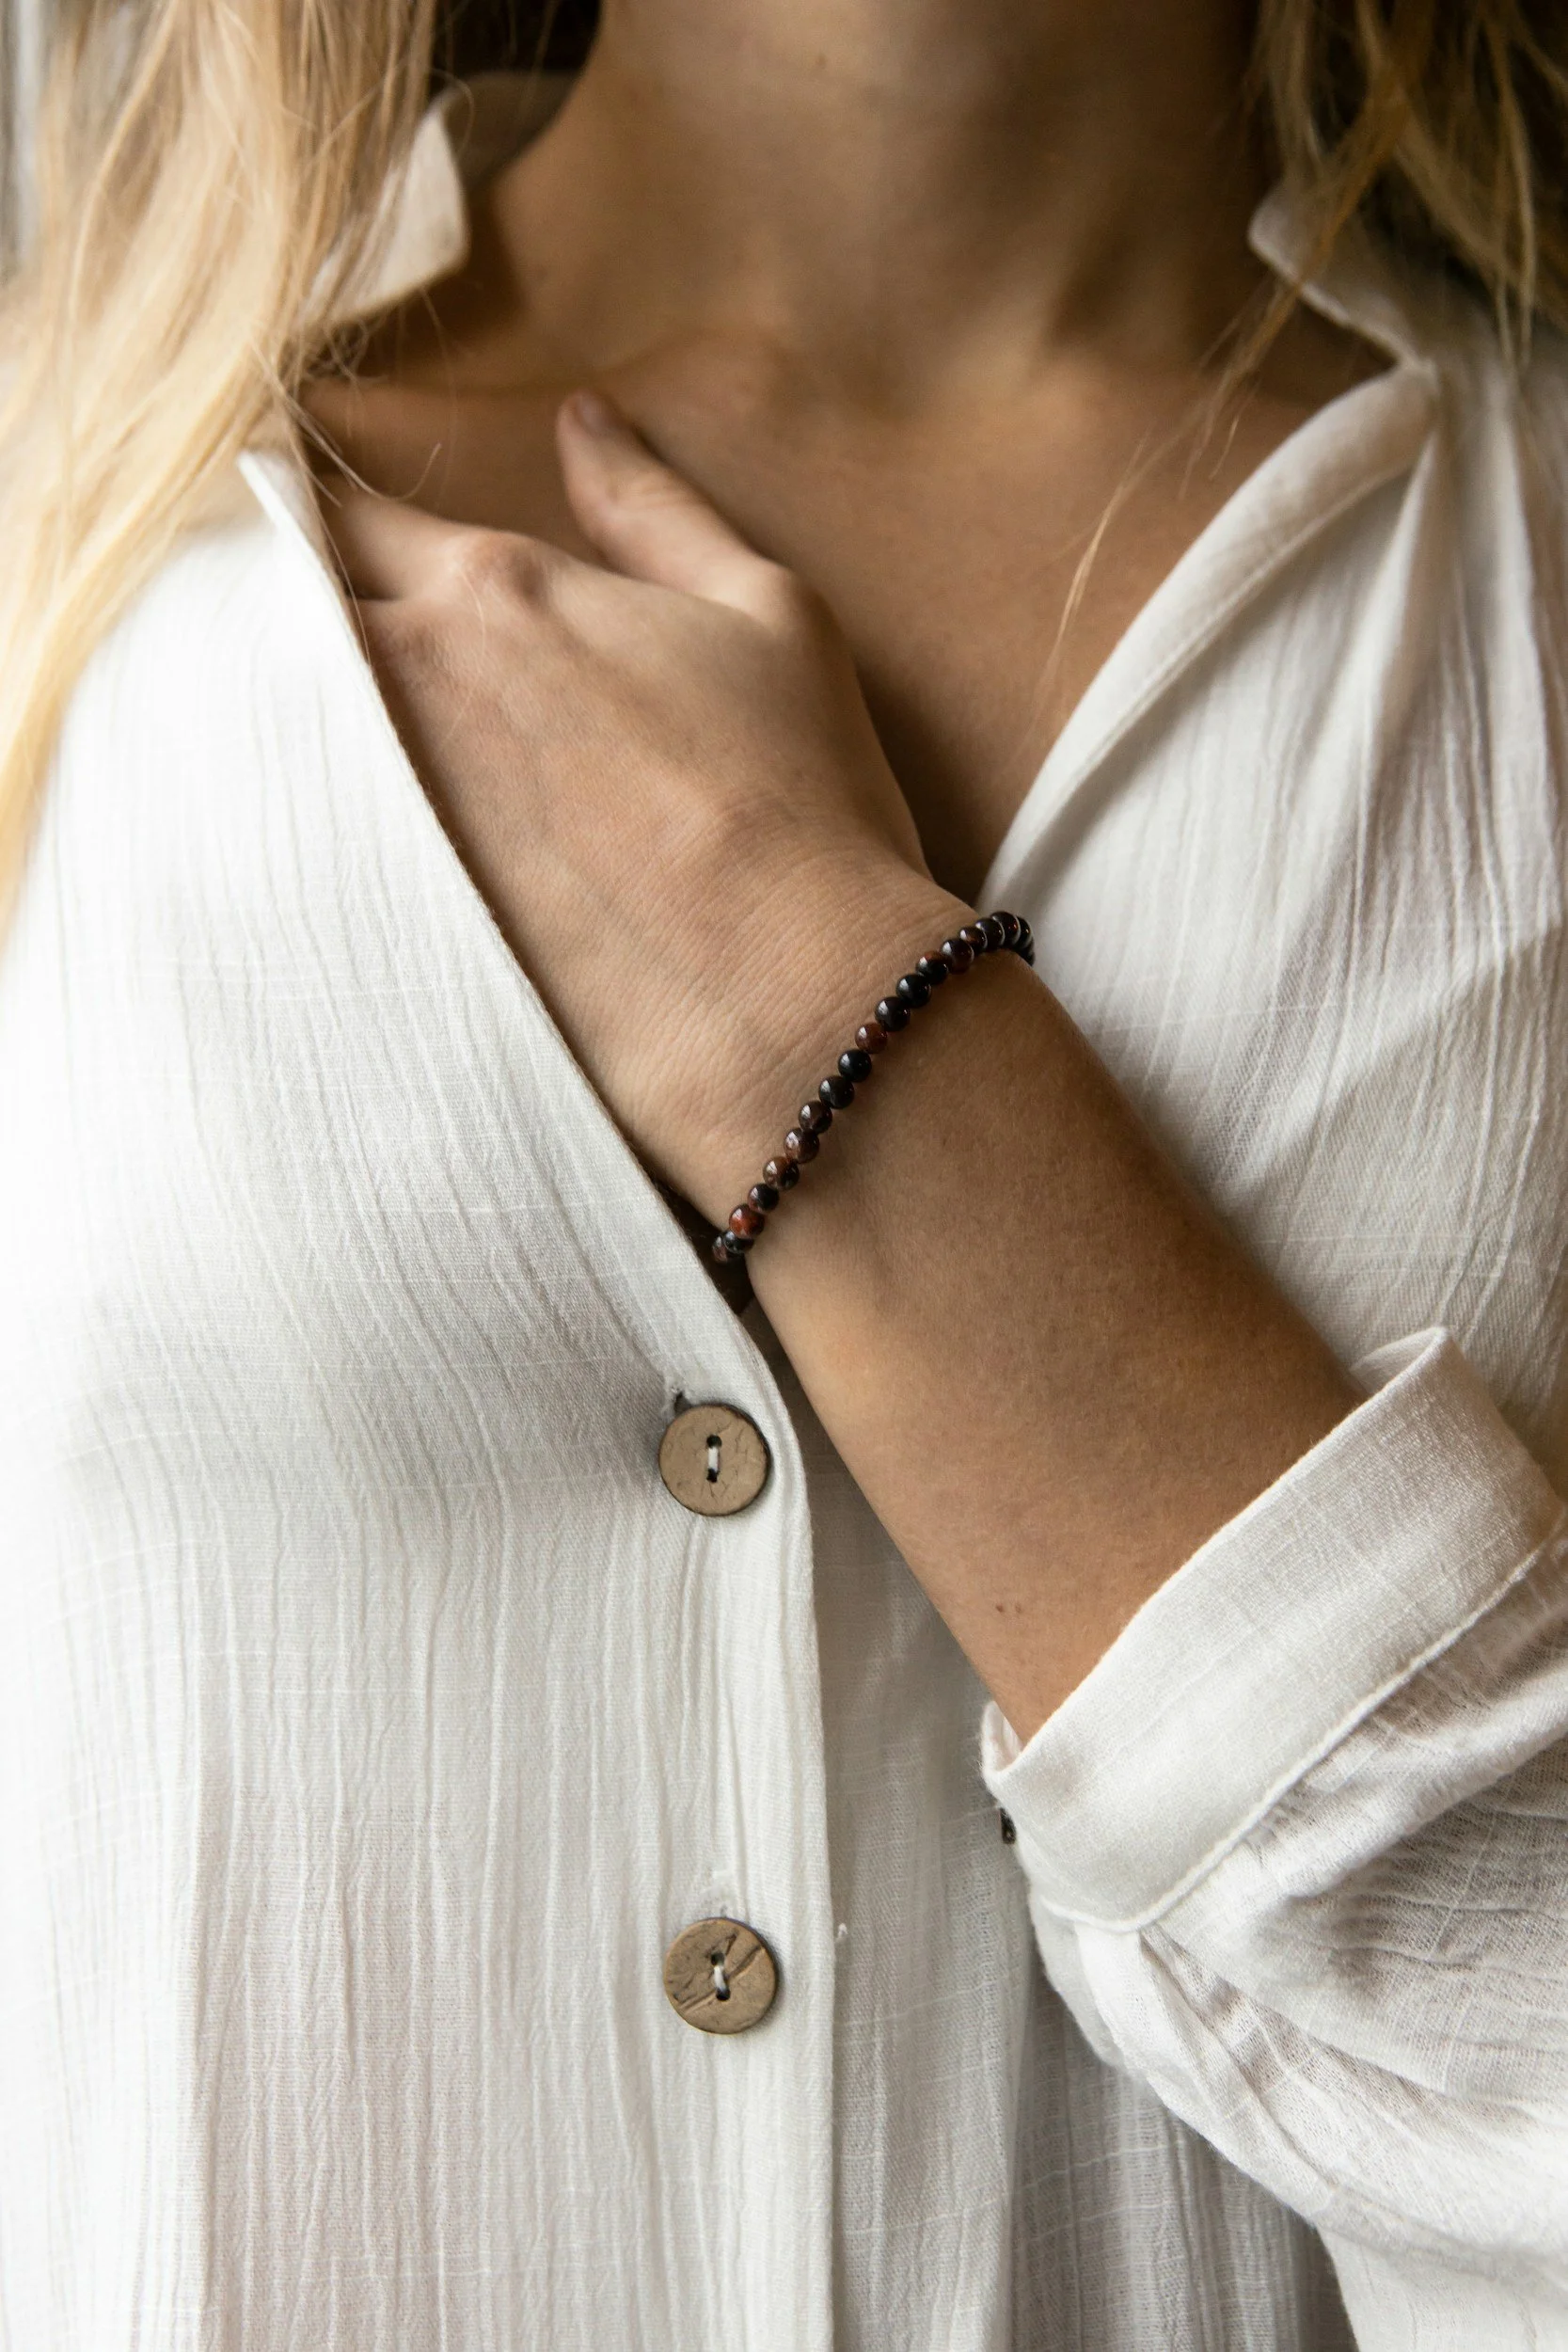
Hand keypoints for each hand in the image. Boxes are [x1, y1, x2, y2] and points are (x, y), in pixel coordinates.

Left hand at [323, 393, 964, 1214]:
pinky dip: (315, 829)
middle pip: (284, 620)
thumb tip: (582, 418)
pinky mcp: (381, 915)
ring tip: (333, 751)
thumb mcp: (766, 612)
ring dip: (295, 723)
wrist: (792, 995)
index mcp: (493, 591)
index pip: (350, 515)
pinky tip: (353, 854)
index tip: (335, 539)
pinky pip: (307, 845)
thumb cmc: (803, 797)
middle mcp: (410, 684)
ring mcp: (382, 807)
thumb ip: (654, 508)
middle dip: (288, 616)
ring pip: (279, 732)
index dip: (332, 520)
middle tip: (317, 647)